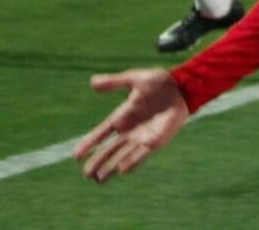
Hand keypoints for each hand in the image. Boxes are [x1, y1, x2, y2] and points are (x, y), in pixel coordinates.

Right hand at [74, 68, 190, 182]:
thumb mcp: (134, 80)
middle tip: (86, 174)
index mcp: (122, 116)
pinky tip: (121, 170)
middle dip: (97, 161)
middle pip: (109, 149)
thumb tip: (92, 82)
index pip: (102, 132)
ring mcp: (142, 137)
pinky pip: (141, 155)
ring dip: (111, 167)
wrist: (183, 88)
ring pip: (122, 156)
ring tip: (97, 179)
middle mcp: (130, 130)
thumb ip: (114, 82)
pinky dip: (132, 162)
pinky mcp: (156, 141)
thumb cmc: (159, 82)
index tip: (76, 154)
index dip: (89, 142)